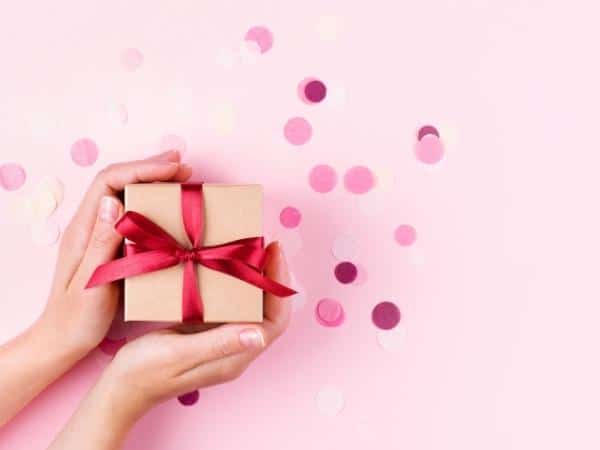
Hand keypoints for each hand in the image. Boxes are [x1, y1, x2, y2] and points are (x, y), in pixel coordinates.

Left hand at [0, 150, 191, 425]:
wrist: (63, 340)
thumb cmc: (76, 319)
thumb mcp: (91, 284)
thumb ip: (101, 243)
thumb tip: (114, 202)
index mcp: (83, 230)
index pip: (110, 182)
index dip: (143, 169)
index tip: (174, 170)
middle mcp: (91, 225)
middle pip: (118, 181)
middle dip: (151, 167)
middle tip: (183, 164)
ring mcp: (100, 234)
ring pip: (125, 194)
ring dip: (153, 181)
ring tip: (180, 175)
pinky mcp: (111, 245)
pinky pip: (132, 213)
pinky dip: (153, 201)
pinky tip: (168, 205)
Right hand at [48, 242, 290, 449]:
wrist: (121, 387)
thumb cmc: (146, 372)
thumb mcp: (180, 353)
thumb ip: (219, 344)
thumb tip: (261, 335)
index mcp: (235, 357)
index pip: (275, 322)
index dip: (279, 286)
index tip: (273, 252)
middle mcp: (236, 350)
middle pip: (270, 312)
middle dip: (273, 277)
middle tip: (266, 245)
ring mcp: (224, 342)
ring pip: (255, 308)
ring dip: (258, 279)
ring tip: (252, 249)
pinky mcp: (210, 335)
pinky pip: (235, 307)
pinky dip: (239, 285)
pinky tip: (229, 267)